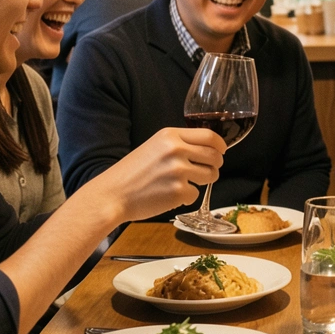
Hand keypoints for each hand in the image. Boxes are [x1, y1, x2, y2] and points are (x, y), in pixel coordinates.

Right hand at [94, 127, 225, 223]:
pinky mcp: (178, 191)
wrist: (112, 194)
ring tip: (183, 184)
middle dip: (215, 165)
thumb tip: (208, 150)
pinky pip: (196, 194)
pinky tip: (169, 196)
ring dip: (203, 181)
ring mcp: (178, 171)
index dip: (220, 146)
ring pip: (211, 176)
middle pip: (215, 156)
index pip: (210, 136)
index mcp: (170, 135)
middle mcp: (177, 150)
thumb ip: (178, 144)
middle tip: (206, 171)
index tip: (221, 152)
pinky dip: (186, 198)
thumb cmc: (132, 172)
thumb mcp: (154, 147)